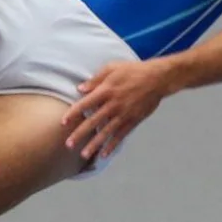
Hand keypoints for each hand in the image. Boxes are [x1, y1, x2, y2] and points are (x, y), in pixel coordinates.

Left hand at [62, 59, 176, 160]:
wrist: (158, 78)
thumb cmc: (133, 70)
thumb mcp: (112, 67)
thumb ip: (95, 79)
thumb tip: (80, 89)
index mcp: (106, 90)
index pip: (85, 104)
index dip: (73, 114)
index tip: (63, 123)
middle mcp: (113, 104)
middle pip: (93, 122)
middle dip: (80, 134)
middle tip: (68, 145)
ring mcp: (123, 114)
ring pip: (106, 132)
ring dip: (94, 144)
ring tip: (83, 154)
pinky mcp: (133, 120)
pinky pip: (121, 135)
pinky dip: (112, 145)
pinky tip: (104, 154)